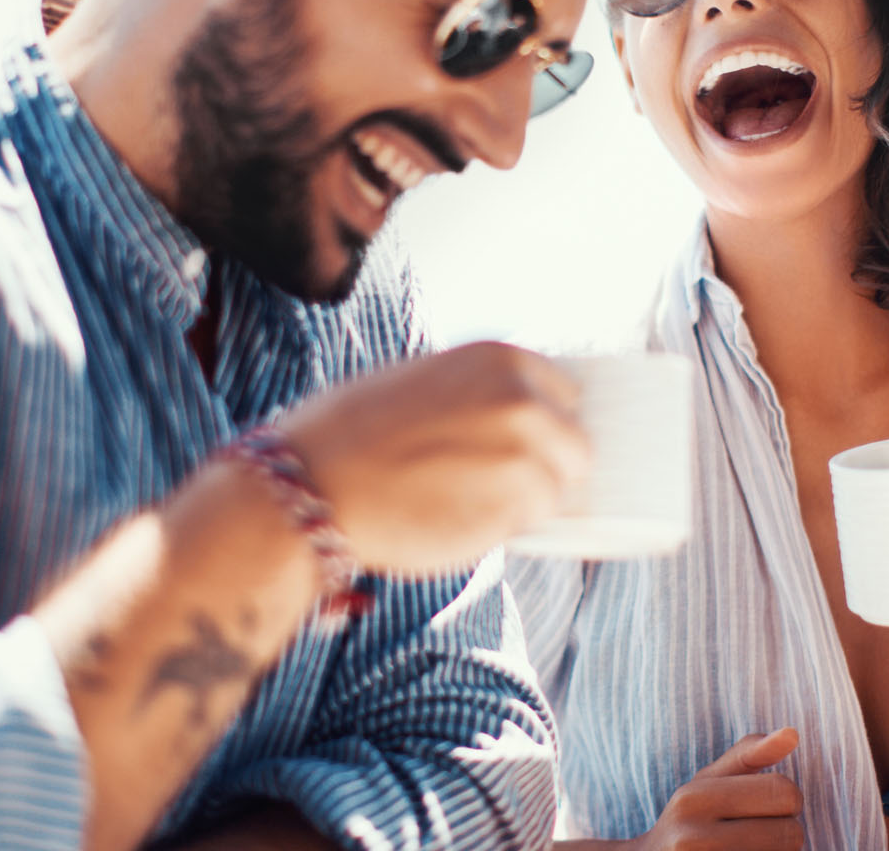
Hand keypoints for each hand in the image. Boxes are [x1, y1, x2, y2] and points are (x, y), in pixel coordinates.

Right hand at [280, 342, 589, 572]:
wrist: (313, 484)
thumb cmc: (350, 435)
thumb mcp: (424, 382)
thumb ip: (478, 394)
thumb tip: (517, 423)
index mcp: (502, 359)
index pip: (565, 395)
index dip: (545, 425)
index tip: (523, 445)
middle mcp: (525, 399)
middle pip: (575, 445)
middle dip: (545, 467)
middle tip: (494, 485)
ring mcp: (527, 454)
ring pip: (556, 491)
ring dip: (523, 503)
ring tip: (463, 503)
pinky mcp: (516, 507)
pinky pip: (532, 526)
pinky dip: (504, 530)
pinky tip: (455, 520)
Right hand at [635, 729, 803, 850]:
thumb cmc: (689, 819)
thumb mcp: (708, 781)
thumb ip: (748, 754)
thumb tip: (792, 734)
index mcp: (694, 798)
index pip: (782, 791)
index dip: (789, 799)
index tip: (770, 806)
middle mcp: (693, 838)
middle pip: (790, 833)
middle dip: (785, 832)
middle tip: (760, 834)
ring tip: (749, 849)